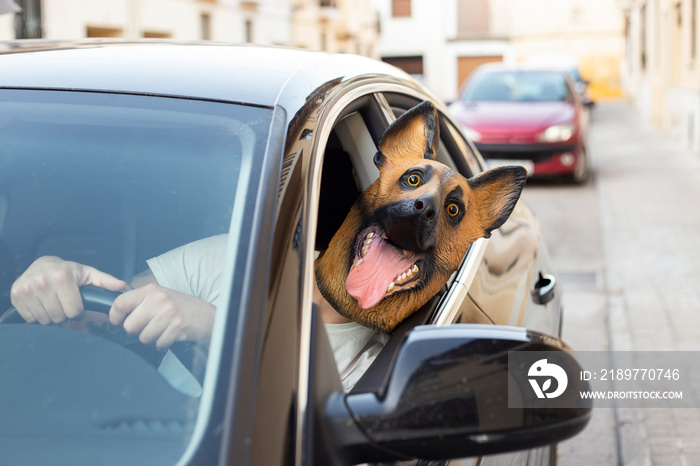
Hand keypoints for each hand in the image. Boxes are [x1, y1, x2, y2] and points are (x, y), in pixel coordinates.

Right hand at [10, 256, 126, 324]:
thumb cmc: (67, 271)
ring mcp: (27, 289)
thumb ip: (105, 281)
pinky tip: (42, 304)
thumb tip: (122, 286)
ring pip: (45, 320)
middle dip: (65, 314)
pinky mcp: (16, 296)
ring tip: (54, 303)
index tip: (76, 304)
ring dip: (52, 316)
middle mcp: (42, 282)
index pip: (74, 311)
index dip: (78, 311)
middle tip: (64, 303)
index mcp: (62, 277)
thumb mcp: (87, 274)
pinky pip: (30, 319)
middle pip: (59, 317)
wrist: (42, 264)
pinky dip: (38, 316)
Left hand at [109, 283, 214, 349]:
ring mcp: (168, 313)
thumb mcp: (162, 297)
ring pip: (143, 337)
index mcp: (152, 290)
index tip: (118, 321)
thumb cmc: (185, 309)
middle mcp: (158, 299)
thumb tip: (118, 314)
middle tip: (152, 327)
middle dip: (138, 331)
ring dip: (153, 338)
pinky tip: (173, 335)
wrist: (210, 317)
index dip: (115, 316)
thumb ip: (142, 302)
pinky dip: (164, 343)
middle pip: (129, 325)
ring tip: (165, 330)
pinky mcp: (176, 327)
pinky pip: (158, 344)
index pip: (120, 302)